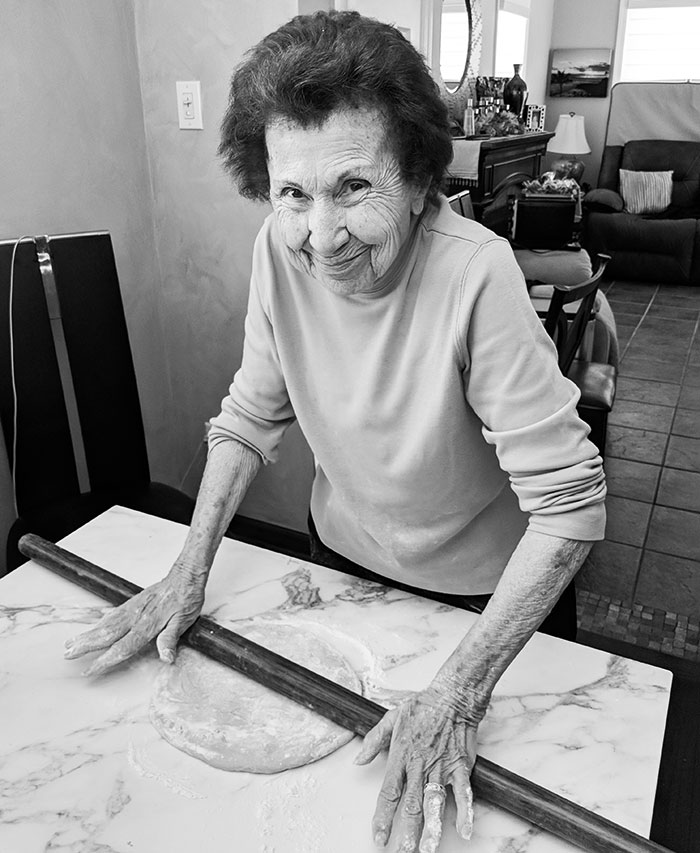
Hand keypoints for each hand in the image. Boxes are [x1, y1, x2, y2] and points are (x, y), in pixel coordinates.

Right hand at [63, 560, 206, 675]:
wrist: (185, 575)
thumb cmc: (186, 598)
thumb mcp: (184, 620)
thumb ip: (171, 638)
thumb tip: (166, 658)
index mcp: (147, 624)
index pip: (123, 646)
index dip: (106, 660)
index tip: (90, 670)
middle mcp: (136, 616)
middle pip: (106, 634)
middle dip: (85, 646)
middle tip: (67, 655)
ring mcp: (132, 608)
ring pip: (105, 624)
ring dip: (87, 634)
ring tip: (70, 643)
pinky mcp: (133, 603)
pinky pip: (112, 615)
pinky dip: (98, 623)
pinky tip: (91, 629)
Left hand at [354, 687, 477, 851]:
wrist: (452, 697)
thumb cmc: (422, 706)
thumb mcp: (391, 718)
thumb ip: (373, 741)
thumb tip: (357, 760)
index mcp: (401, 756)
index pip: (388, 793)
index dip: (383, 817)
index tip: (379, 837)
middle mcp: (419, 765)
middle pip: (411, 805)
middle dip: (406, 833)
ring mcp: (441, 767)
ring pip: (434, 803)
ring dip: (432, 829)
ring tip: (428, 850)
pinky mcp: (460, 766)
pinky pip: (463, 793)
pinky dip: (465, 812)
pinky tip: (464, 830)